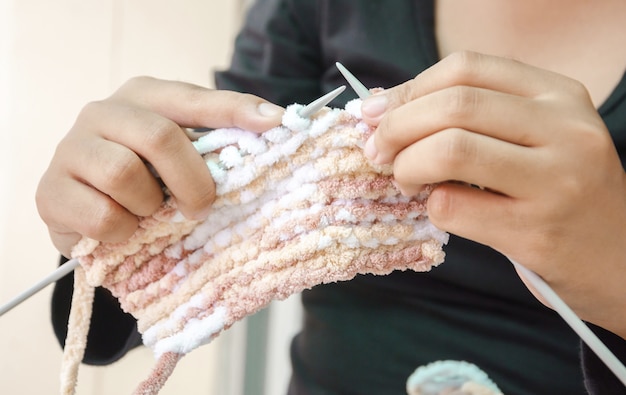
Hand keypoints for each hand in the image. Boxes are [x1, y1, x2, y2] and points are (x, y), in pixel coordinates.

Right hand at [36, 77, 283, 257]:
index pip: (194, 98)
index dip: (236, 110)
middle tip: (202, 206)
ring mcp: (71, 149)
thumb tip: (275, 124)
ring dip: (150, 207)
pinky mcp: (50, 192)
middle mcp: (104, 112)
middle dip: (192, 181)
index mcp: (143, 96)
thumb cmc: (147, 184)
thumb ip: (216, 142)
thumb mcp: (182, 159)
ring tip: (149, 214)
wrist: (90, 221)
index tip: (277, 124)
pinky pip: (102, 215)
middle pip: (159, 136)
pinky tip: (123, 230)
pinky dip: (123, 231)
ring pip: (125, 175)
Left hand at [361, 51, 625, 336]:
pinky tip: (439, 208)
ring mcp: (555, 181)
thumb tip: (386, 110)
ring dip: (407, 165)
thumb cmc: (561, 192)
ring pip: (450, 149)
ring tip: (405, 178)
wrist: (619, 258)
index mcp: (559, 95)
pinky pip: (453, 206)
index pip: (466, 69)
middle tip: (378, 150)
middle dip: (397, 127)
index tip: (379, 114)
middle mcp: (564, 130)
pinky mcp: (535, 231)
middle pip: (453, 106)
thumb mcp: (538, 136)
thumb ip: (475, 117)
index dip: (410, 89)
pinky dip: (430, 205)